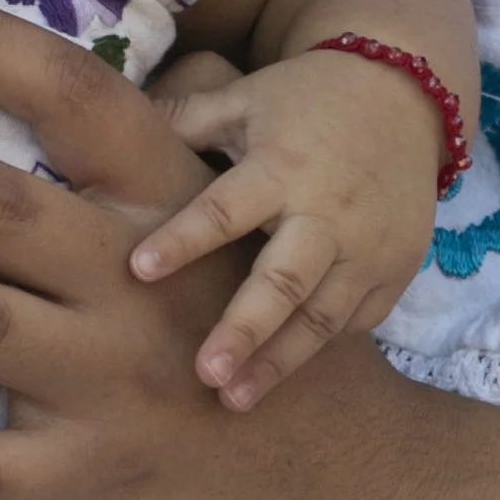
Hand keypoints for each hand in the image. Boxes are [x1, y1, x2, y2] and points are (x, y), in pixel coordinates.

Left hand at [131, 48, 445, 407]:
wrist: (406, 97)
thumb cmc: (305, 102)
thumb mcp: (245, 98)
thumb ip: (182, 120)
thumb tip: (93, 126)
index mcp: (282, 166)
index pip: (227, 208)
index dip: (184, 238)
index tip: (138, 270)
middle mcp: (327, 213)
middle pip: (285, 281)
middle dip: (245, 329)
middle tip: (205, 374)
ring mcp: (369, 249)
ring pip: (321, 318)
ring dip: (278, 363)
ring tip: (235, 402)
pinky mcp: (396, 273)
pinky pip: (355, 323)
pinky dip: (319, 351)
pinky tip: (282, 381)